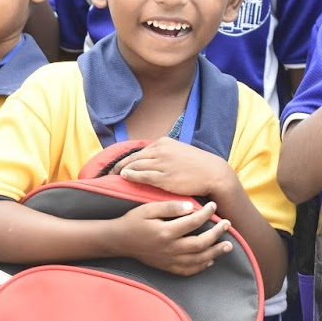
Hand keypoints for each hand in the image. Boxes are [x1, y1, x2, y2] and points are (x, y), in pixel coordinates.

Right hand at [111, 199, 232, 275]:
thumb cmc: (133, 221)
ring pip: (198, 260)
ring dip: (215, 252)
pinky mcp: (166, 267)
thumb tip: (191, 206)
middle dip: (217, 234)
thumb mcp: (148, 209)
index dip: (207, 213)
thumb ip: (170, 207)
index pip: (193, 222)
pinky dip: (201, 267)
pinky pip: (187, 271)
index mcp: (166, 232)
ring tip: (227, 246)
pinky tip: (210, 261)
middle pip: (200, 243)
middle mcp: (169, 248)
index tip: (213, 206)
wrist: (119, 240)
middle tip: (227, 225)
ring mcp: (169, 260)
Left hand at [115, 136, 236, 199]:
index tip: (117, 166)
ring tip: (112, 177)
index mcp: (164, 143)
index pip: (139, 151)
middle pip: (133, 158)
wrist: (213, 173)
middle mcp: (161, 151)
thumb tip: (150, 159)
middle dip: (119, 165)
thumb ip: (163, 153)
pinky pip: (142, 175)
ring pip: (135, 166)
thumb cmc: (197, 165)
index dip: (125, 159)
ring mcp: (162, 163)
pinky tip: (123, 177)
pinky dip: (131, 175)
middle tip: (109, 172)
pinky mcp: (164, 177)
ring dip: (122, 171)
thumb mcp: (179, 152)